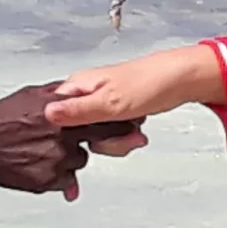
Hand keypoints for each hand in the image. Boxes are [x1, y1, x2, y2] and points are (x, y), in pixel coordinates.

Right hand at [0, 83, 141, 199]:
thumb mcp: (31, 95)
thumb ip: (58, 94)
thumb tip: (74, 90)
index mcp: (60, 112)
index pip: (102, 116)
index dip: (121, 120)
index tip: (137, 122)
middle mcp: (62, 136)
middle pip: (100, 141)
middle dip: (112, 141)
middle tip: (128, 140)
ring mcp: (55, 160)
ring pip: (80, 161)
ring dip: (72, 157)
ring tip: (48, 151)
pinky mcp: (46, 180)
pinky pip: (65, 180)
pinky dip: (59, 175)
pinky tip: (42, 165)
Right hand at [44, 45, 225, 131]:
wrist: (180, 80)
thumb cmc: (148, 82)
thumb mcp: (109, 102)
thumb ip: (78, 111)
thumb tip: (47, 114)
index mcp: (77, 87)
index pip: (54, 116)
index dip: (64, 137)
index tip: (80, 148)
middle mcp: (85, 95)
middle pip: (76, 133)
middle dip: (101, 143)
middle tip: (119, 140)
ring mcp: (100, 105)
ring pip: (95, 138)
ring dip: (116, 143)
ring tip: (135, 136)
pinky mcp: (114, 113)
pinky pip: (109, 136)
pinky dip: (124, 140)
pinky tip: (136, 136)